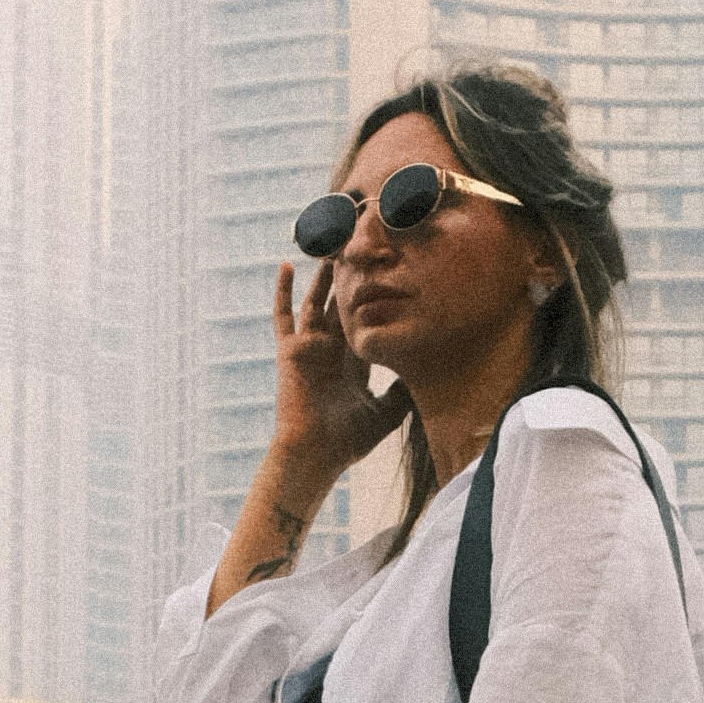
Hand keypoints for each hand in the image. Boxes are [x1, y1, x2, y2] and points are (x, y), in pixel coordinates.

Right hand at [260, 254, 404, 505]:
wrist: (314, 454)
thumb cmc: (346, 442)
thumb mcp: (385, 414)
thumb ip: (401, 393)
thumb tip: (421, 372)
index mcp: (352, 364)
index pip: (366, 324)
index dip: (378, 303)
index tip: (393, 278)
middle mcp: (332, 351)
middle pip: (342, 307)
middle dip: (351, 282)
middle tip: (363, 250)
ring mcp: (310, 348)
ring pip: (317, 302)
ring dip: (324, 277)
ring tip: (333, 248)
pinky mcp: (291, 350)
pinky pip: (283, 316)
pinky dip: (282, 292)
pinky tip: (285, 265)